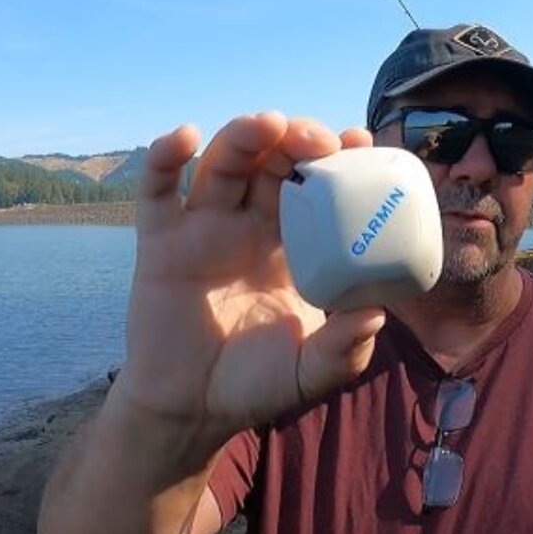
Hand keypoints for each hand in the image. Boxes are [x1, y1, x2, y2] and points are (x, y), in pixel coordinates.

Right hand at [121, 112, 386, 437]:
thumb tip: (375, 314)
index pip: (319, 185)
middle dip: (297, 138)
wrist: (193, 409)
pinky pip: (156, 191)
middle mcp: (250, 224)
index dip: (339, 159)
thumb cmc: (256, 383)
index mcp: (293, 243)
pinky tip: (181, 138)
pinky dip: (163, 158)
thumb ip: (344, 349)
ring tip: (268, 124)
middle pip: (274, 161)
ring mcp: (203, 228)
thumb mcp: (312, 371)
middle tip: (318, 139)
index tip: (361, 141)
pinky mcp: (159, 242)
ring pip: (224, 163)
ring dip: (244, 135)